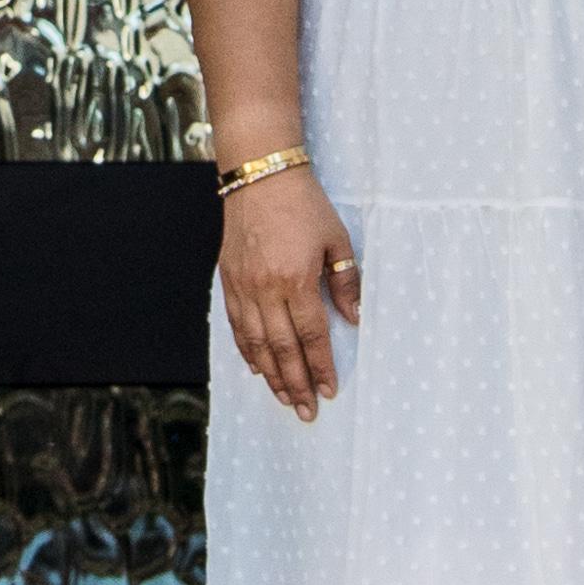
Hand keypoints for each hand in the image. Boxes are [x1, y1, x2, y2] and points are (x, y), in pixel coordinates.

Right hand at [219, 164, 362, 421]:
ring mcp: (243, 286)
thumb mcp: (336, 239)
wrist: (259, 174)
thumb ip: (345, 282)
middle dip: (296, 383)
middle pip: (282, 349)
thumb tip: (354, 318)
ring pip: (256, 343)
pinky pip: (237, 326)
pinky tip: (257, 367)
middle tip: (306, 410)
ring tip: (284, 397)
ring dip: (271, 375)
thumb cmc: (303, 204)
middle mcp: (266, 288)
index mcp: (296, 279)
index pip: (311, 335)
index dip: (321, 366)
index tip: (329, 390)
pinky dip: (248, 351)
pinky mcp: (229, 280)